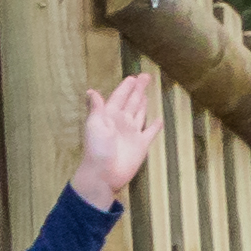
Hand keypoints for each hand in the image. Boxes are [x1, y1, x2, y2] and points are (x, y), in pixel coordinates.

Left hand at [74, 68, 163, 206]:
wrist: (104, 174)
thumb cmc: (97, 149)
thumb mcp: (94, 125)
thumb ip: (96, 108)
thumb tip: (91, 91)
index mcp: (109, 116)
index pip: (119, 97)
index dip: (125, 87)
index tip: (132, 77)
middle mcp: (122, 122)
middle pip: (132, 101)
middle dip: (138, 89)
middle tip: (145, 76)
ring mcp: (132, 133)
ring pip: (140, 113)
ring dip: (143, 103)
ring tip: (147, 93)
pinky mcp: (141, 144)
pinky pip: (150, 132)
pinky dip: (155, 125)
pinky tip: (159, 119)